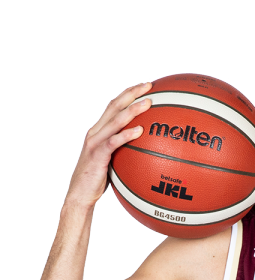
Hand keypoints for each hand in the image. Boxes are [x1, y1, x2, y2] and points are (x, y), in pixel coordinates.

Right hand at [65, 82, 152, 209]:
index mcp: (99, 130)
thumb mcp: (114, 160)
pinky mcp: (97, 154)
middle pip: (114, 105)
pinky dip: (127, 134)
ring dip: (132, 109)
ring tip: (148, 103)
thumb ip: (125, 150)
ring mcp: (95, 142)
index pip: (114, 105)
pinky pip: (114, 142)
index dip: (128, 93)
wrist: (80, 194)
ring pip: (115, 120)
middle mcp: (96, 131)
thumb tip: (147, 149)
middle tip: (150, 85)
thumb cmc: (98, 180)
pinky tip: (140, 131)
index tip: (145, 86)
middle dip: (132, 93)